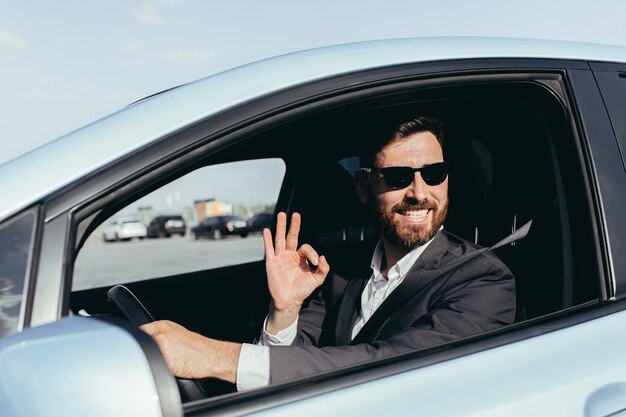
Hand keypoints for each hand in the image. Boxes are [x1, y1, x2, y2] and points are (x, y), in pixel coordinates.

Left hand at [141, 320, 240, 382]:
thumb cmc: (197, 348)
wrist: (210, 356)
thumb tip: (149, 340)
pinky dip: (155, 368)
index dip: (140, 340)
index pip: (140, 330)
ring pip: (144, 355)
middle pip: (139, 343)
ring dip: (149, 359)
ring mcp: (161, 346)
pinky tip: (168, 367)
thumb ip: (161, 334)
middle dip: (143, 350)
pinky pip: (151, 365)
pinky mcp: (163, 360)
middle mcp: (160, 333)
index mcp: (163, 325)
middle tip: (158, 355)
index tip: (142, 346)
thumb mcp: (177, 333)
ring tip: (167, 360)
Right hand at [263, 212, 329, 332]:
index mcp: (300, 257)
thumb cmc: (302, 290)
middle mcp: (289, 255)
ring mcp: (279, 258)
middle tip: (295, 214)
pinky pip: (269, 250)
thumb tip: (323, 257)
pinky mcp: (271, 263)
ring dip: (281, 227)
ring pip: (280, 239)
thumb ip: (323, 269)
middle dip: (293, 226)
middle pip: (291, 237)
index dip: (312, 253)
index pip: (305, 248)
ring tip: (281, 215)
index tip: (315, 263)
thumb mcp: (317, 279)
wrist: (289, 301)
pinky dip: (267, 240)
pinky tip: (266, 230)